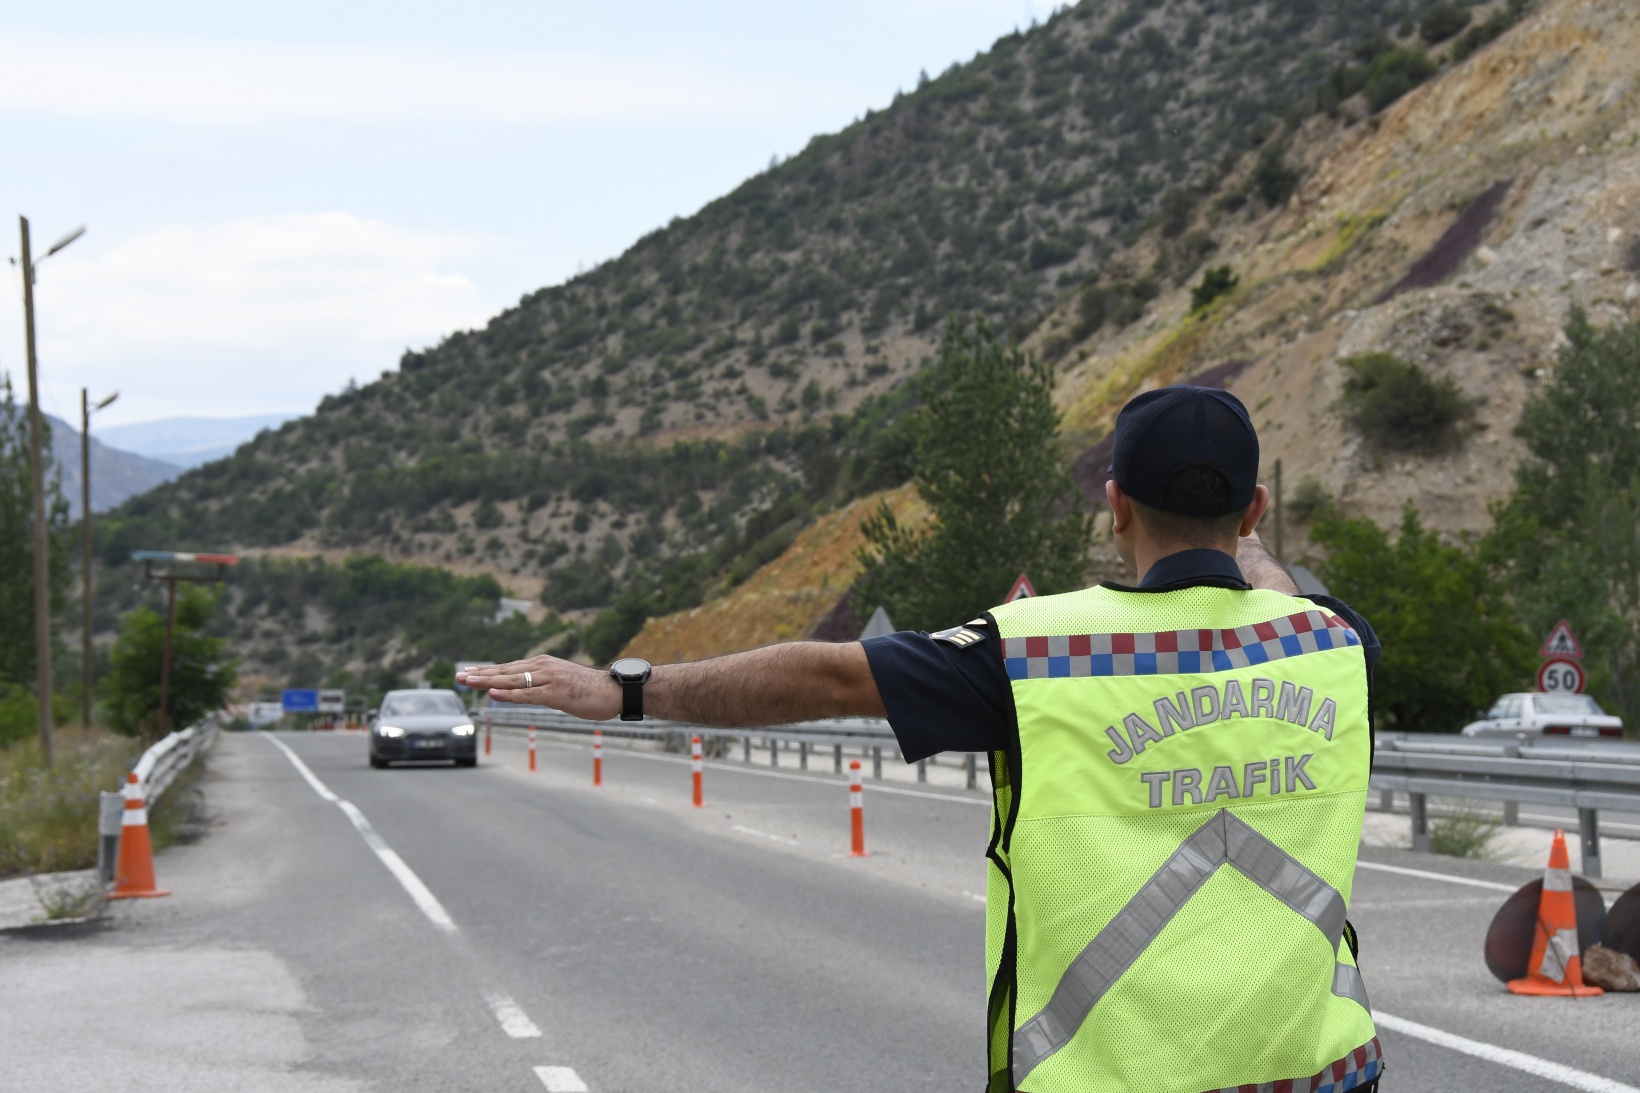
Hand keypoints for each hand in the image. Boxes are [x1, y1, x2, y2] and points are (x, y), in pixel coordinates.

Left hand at [456, 656, 621, 720]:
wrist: (615, 691)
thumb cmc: (589, 690)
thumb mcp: (560, 685)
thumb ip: (541, 686)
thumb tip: (525, 692)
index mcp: (542, 665)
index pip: (508, 668)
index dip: (485, 671)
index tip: (466, 673)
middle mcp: (542, 668)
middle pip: (505, 671)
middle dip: (479, 675)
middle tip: (457, 676)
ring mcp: (548, 679)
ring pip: (512, 680)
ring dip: (488, 681)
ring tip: (468, 681)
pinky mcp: (555, 693)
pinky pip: (528, 694)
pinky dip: (509, 694)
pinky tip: (494, 693)